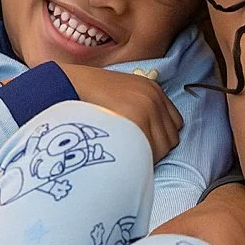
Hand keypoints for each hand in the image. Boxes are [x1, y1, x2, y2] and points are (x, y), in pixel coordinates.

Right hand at [60, 64, 181, 159]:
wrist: (69, 86)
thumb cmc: (90, 96)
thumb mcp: (121, 94)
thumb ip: (139, 109)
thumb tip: (147, 138)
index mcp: (153, 91)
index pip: (174, 124)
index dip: (160, 138)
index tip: (144, 145)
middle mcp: (154, 98)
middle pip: (170, 138)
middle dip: (155, 149)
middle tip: (133, 153)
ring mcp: (147, 109)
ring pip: (162, 148)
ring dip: (148, 156)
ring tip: (127, 155)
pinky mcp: (137, 121)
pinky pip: (150, 150)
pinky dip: (141, 158)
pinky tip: (124, 156)